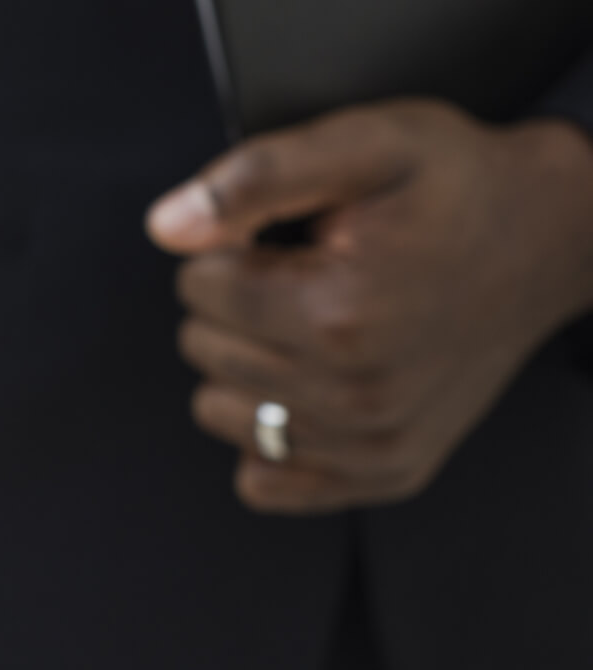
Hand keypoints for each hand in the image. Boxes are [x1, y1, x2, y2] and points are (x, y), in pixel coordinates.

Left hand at [148, 100, 592, 514]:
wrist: (547, 236)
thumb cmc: (452, 184)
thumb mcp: (361, 143)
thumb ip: (254, 178)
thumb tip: (166, 227)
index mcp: (341, 314)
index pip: (196, 287)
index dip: (232, 248)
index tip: (291, 238)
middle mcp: (357, 394)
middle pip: (203, 349)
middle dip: (237, 305)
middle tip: (312, 276)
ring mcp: (374, 443)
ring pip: (220, 411)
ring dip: (248, 366)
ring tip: (319, 324)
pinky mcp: (386, 473)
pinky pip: (261, 481)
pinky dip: (270, 433)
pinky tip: (315, 383)